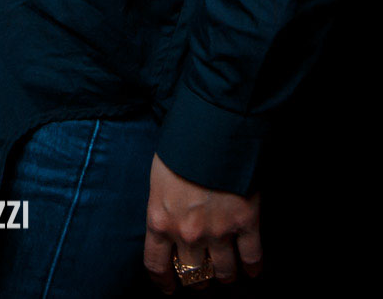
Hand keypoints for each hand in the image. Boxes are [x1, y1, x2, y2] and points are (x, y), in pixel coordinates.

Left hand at [144, 156, 261, 291]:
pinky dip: (254, 268)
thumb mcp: (158, 178)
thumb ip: (163, 206)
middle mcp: (187, 233)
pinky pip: (252, 259)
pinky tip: (253, 270)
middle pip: (193, 274)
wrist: (211, 127)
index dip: (164, 282)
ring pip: (224, 273)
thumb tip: (169, 222)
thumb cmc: (179, 145)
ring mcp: (218, 231)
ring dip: (226, 276)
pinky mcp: (246, 223)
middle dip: (198, 281)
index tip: (170, 289)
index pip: (156, 265)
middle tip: (203, 281)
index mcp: (159, 219)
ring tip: (228, 276)